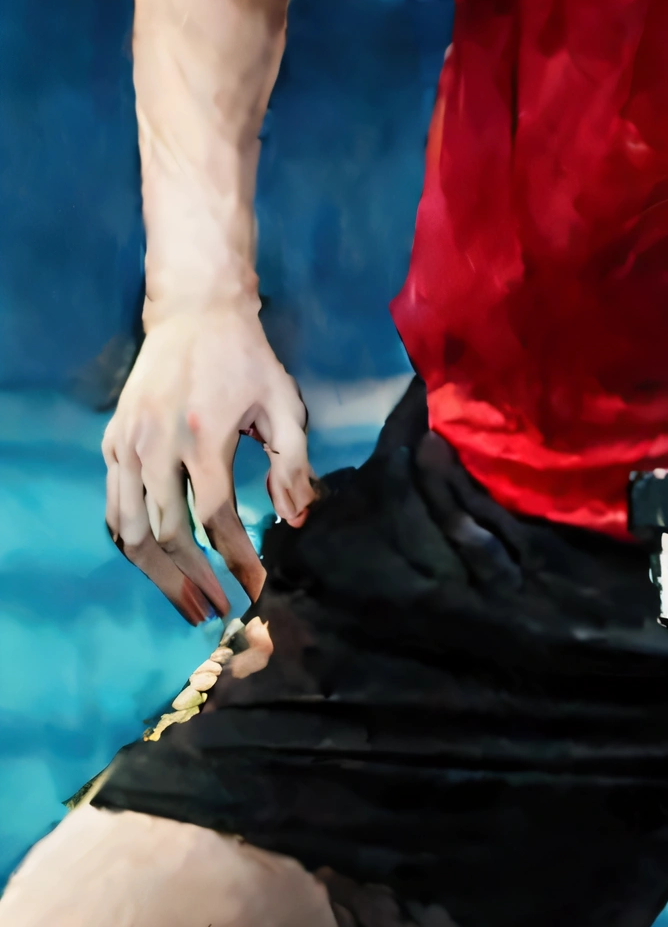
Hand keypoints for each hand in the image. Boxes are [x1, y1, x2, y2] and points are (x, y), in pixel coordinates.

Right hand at [101, 305, 314, 623]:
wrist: (194, 315)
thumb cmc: (247, 360)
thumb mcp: (284, 403)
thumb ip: (293, 461)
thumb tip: (298, 516)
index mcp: (203, 437)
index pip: (216, 516)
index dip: (237, 558)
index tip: (258, 589)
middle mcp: (155, 447)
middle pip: (165, 533)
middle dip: (192, 578)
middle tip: (216, 611)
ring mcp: (126, 448)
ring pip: (129, 530)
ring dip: (156, 573)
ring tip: (186, 601)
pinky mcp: (111, 445)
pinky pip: (113, 509)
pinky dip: (130, 543)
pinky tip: (154, 564)